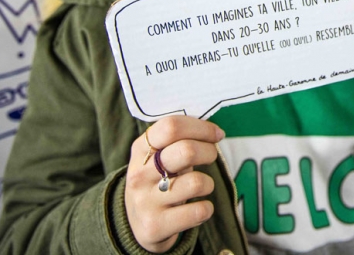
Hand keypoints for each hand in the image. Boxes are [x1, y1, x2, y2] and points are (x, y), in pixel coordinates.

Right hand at [124, 116, 224, 252]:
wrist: (137, 225)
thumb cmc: (158, 180)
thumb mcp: (159, 156)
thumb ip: (179, 140)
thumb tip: (214, 131)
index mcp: (140, 149)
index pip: (171, 127)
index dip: (201, 127)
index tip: (216, 134)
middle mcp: (139, 175)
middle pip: (186, 151)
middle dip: (209, 152)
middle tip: (211, 157)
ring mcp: (145, 202)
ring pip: (196, 182)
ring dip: (209, 183)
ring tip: (202, 187)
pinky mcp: (155, 226)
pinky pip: (198, 211)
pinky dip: (207, 208)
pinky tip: (198, 208)